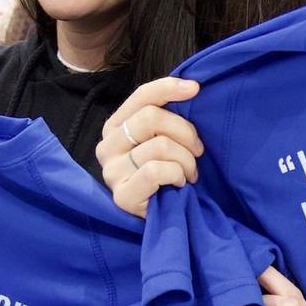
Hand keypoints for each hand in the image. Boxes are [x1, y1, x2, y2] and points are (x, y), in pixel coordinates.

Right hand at [97, 77, 204, 217]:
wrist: (162, 218)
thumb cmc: (166, 175)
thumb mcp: (163, 139)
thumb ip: (167, 116)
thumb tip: (192, 86)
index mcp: (115, 126)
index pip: (141, 96)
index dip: (169, 88)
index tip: (196, 89)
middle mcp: (107, 146)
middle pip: (151, 118)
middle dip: (185, 133)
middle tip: (198, 151)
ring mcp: (111, 171)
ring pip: (159, 146)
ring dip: (186, 161)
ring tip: (190, 174)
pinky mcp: (121, 195)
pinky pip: (156, 171)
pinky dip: (176, 175)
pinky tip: (179, 185)